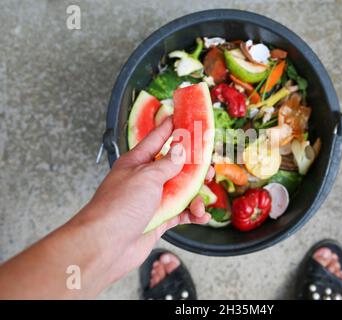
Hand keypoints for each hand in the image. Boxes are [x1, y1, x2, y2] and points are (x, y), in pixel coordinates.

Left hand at [74, 116, 210, 281]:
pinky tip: (201, 216)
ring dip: (196, 196)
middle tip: (208, 168)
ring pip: (181, 192)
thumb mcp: (146, 177)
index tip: (181, 115)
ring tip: (202, 202)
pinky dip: (192, 214)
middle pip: (175, 167)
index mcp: (137, 163)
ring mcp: (152, 201)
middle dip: (194, 168)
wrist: (106, 245)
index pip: (157, 139)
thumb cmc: (119, 206)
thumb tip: (181, 150)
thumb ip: (168, 164)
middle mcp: (145, 180)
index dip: (170, 126)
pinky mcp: (158, 221)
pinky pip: (181, 214)